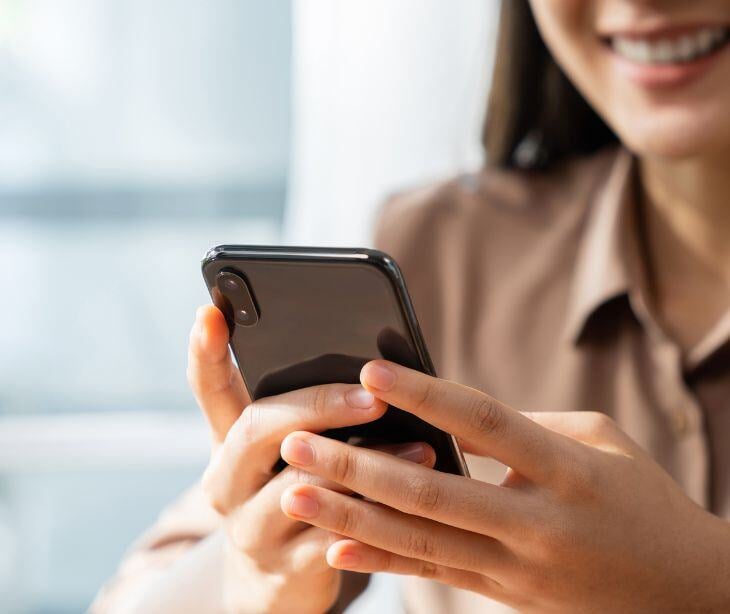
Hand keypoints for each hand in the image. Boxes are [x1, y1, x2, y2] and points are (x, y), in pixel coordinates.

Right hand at [188, 308, 434, 613]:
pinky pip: (333, 541)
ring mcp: (250, 529)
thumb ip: (308, 414)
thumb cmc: (289, 495)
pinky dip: (377, 519)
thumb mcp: (282, 455)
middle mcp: (227, 482)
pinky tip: (414, 505)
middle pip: (256, 429)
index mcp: (228, 443)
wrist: (272, 585)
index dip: (206, 352)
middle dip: (318, 405)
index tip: (210, 311)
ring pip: (300, 488)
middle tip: (372, 398)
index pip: (210, 389)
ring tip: (420, 448)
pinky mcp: (285, 571)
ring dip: (366, 466)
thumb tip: (373, 366)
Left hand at [278, 360, 729, 612]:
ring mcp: (518, 569)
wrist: (686, 595)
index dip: (425, 395)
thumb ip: (523, 427)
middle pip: (430, 492)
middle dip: (356, 466)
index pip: (484, 424)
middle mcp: (537, 524)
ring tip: (295, 492)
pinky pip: (434, 575)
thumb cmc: (642, 500)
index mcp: (567, 471)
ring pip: (419, 541)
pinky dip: (381, 562)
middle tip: (296, 440)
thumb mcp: (598, 444)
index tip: (371, 371)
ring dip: (350, 516)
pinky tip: (334, 548)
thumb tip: (450, 414)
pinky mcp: (506, 595)